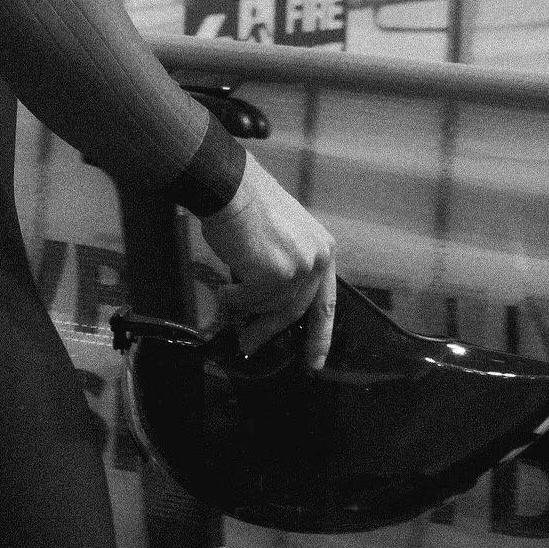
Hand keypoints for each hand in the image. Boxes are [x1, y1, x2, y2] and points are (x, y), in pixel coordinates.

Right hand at [200, 154, 336, 368]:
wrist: (231, 187)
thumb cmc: (248, 204)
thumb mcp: (281, 237)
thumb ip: (285, 267)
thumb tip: (266, 303)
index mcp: (324, 250)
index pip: (325, 302)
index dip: (320, 335)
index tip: (314, 360)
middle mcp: (317, 261)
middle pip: (295, 310)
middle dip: (269, 331)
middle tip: (250, 346)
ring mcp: (298, 269)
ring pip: (268, 306)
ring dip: (244, 309)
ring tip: (226, 304)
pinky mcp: (275, 275)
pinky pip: (249, 300)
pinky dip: (232, 299)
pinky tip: (222, 290)